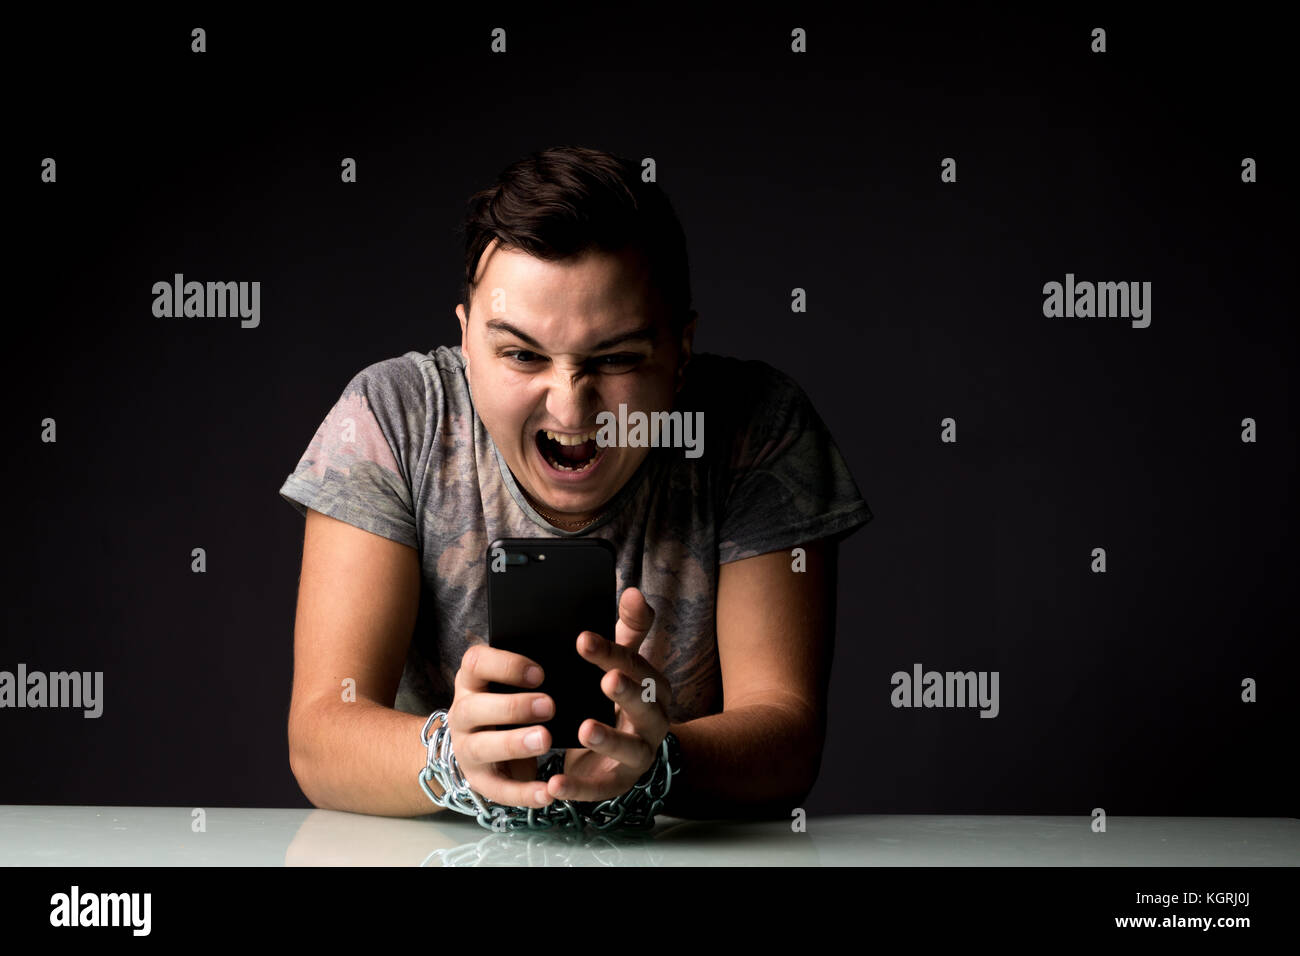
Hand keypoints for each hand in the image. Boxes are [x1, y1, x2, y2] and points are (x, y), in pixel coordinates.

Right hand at [446, 643, 556, 808]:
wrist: (486, 745)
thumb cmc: (511, 702)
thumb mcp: (513, 684)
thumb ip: (534, 675)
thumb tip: (571, 665)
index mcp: (471, 680)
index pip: (476, 663)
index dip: (506, 666)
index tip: (540, 673)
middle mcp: (461, 712)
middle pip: (474, 708)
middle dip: (513, 707)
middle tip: (549, 706)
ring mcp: (465, 748)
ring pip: (481, 747)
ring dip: (513, 743)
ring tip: (545, 740)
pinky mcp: (479, 779)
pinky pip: (498, 788)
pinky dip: (523, 792)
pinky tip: (548, 791)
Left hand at [544, 587, 672, 802]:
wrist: (621, 752)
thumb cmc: (616, 698)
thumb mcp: (622, 662)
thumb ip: (630, 628)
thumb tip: (633, 591)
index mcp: (655, 688)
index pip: (637, 666)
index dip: (612, 653)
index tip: (582, 639)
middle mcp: (654, 722)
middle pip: (646, 706)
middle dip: (627, 693)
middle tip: (605, 680)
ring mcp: (638, 756)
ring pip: (630, 749)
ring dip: (608, 739)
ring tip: (583, 729)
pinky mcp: (616, 785)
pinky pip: (599, 789)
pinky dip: (578, 788)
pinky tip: (554, 783)